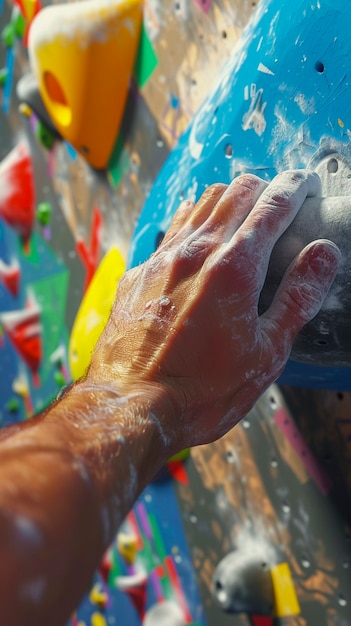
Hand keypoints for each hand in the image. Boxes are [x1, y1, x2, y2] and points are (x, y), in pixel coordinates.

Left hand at [88, 170, 339, 452]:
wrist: (132, 405)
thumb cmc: (202, 390)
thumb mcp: (266, 353)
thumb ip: (297, 298)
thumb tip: (323, 254)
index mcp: (234, 268)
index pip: (272, 206)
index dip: (295, 188)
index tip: (307, 183)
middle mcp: (196, 252)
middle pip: (236, 191)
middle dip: (265, 186)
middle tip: (281, 199)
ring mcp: (163, 258)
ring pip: (201, 202)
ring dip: (229, 197)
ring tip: (245, 210)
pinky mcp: (140, 272)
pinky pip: (172, 228)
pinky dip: (195, 219)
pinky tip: (201, 235)